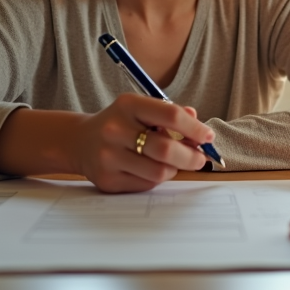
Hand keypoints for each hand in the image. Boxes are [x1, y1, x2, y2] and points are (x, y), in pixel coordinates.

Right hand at [74, 93, 212, 192]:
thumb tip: (198, 122)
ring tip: (174, 163)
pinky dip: (157, 178)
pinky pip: (146, 184)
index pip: (170, 115)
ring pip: (159, 171)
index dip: (195, 128)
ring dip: (174, 169)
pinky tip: (152, 169)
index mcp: (128, 105)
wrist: (81, 141)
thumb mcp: (142, 109)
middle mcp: (115, 129)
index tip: (208, 137)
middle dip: (191, 156)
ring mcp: (109, 156)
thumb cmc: (121, 123)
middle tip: (201, 159)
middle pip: (166, 149)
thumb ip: (170, 113)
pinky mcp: (107, 179)